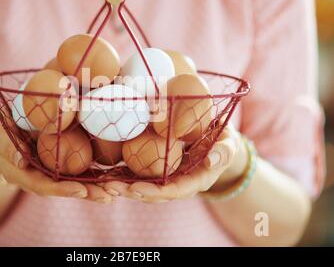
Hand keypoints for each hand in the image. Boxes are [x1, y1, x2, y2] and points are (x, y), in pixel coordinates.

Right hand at [0, 113, 114, 202]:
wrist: (3, 131)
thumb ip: (6, 147)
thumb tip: (20, 159)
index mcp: (24, 175)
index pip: (44, 186)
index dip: (62, 190)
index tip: (81, 191)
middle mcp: (42, 177)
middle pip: (66, 188)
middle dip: (88, 193)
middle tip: (109, 195)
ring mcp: (53, 170)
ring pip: (77, 181)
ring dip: (97, 186)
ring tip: (117, 188)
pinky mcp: (63, 161)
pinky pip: (80, 168)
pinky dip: (97, 172)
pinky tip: (114, 173)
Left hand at [100, 125, 247, 202]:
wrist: (217, 139)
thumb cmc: (224, 139)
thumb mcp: (229, 143)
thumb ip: (224, 151)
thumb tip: (211, 161)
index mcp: (196, 181)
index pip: (174, 191)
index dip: (154, 192)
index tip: (134, 188)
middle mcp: (180, 184)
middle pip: (154, 194)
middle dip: (131, 192)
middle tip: (109, 187)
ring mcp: (169, 178)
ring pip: (144, 187)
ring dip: (124, 186)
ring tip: (103, 182)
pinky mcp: (160, 170)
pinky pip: (142, 175)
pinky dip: (125, 175)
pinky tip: (108, 171)